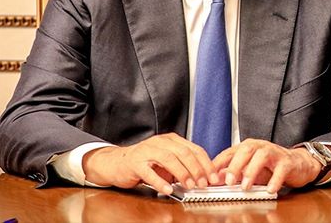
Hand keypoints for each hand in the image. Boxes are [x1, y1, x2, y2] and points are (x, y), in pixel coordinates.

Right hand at [82, 133, 218, 194]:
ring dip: (181, 173)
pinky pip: (149, 172)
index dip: (206, 163)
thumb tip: (205, 177)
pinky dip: (160, 181)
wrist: (117, 162)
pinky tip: (167, 189)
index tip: (213, 176)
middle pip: (183, 152)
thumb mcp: (167, 161)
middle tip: (204, 183)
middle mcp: (160, 142)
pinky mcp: (135, 163)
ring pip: (168, 159)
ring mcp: (146, 151)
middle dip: (197, 169)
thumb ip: (183, 165)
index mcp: (171, 140)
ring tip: (189, 185)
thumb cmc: (145, 162)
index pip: (194, 149)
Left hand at [212, 139, 330, 193]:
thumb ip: (234, 173)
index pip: (230, 152)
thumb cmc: (271, 166)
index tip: (209, 176)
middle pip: (245, 150)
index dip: (218, 163)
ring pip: (262, 156)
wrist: (297, 164)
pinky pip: (281, 169)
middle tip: (228, 181)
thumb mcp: (250, 170)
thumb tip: (215, 179)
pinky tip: (269, 189)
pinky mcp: (287, 162)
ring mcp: (274, 153)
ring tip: (246, 186)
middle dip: (235, 165)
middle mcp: (260, 147)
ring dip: (252, 171)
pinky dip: (275, 179)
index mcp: (247, 147)